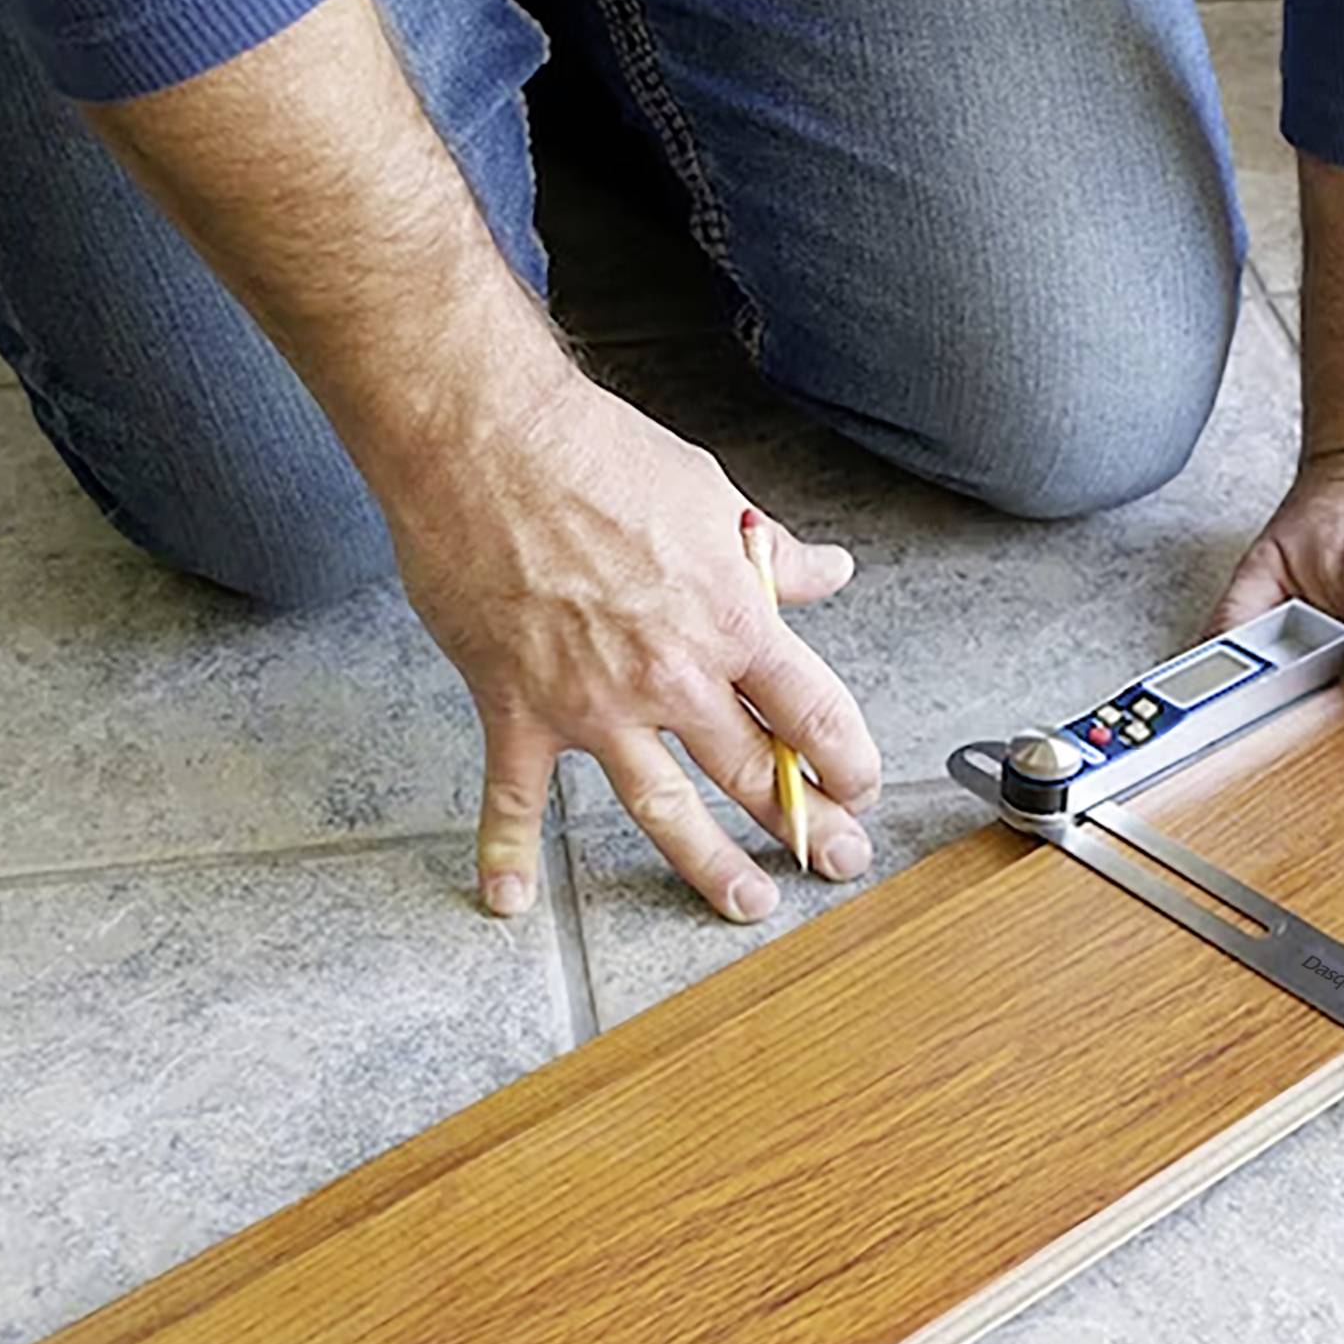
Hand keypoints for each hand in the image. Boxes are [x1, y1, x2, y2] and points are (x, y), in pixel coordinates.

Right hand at [384, 367, 881, 918]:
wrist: (483, 439)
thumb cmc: (596, 453)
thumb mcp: (711, 495)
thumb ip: (772, 554)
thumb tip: (827, 571)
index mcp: (730, 621)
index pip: (813, 711)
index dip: (847, 759)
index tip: (860, 786)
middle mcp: (670, 675)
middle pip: (753, 771)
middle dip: (806, 824)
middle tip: (838, 859)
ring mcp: (592, 703)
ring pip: (663, 807)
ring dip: (709, 864)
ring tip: (747, 904)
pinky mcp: (517, 707)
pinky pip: (514, 795)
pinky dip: (506, 850)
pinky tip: (509, 901)